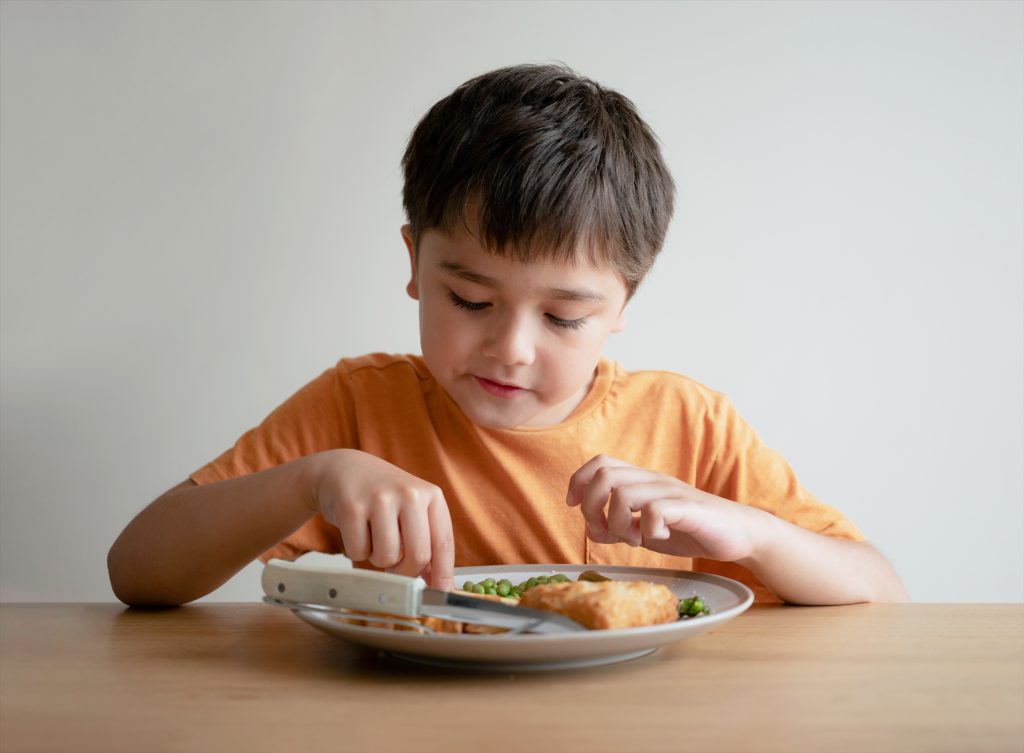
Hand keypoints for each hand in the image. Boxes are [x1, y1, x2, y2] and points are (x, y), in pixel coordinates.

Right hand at [309, 449, 454, 589]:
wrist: (344, 469)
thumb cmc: (383, 496)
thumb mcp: (412, 510)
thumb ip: (427, 543)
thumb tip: (438, 585)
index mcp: (431, 495)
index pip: (444, 543)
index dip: (443, 575)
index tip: (442, 594)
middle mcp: (410, 494)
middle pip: (418, 556)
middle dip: (405, 572)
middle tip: (395, 568)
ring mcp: (380, 498)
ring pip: (387, 557)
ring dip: (378, 559)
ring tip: (374, 537)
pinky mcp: (352, 507)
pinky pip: (358, 552)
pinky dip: (357, 550)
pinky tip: (357, 529)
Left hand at [566, 454, 764, 562]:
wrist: (738, 534)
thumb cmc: (691, 530)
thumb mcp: (647, 530)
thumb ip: (620, 527)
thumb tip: (593, 530)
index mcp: (641, 481)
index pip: (600, 463)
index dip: (579, 481)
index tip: (575, 506)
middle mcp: (653, 480)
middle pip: (604, 475)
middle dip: (592, 507)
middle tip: (605, 532)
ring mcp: (671, 491)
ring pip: (623, 495)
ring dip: (619, 524)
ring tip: (634, 539)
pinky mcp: (688, 507)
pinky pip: (654, 511)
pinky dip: (647, 529)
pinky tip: (658, 537)